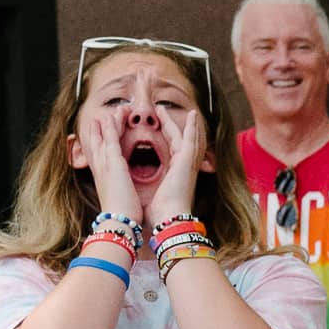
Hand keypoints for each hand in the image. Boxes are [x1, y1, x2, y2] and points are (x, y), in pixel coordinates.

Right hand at [76, 106, 142, 223]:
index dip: (98, 143)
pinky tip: (111, 116)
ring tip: (112, 110)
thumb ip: (119, 193)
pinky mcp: (113, 164)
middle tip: (103, 115)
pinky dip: (110, 127)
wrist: (118, 223)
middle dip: (100, 129)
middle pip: (98, 143)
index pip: (99, 156)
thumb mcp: (118, 201)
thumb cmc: (122, 217)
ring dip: (107, 123)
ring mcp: (105, 165)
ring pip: (104, 138)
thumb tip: (122, 193)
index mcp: (104, 179)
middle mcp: (101, 170)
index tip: (100, 133)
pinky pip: (111, 140)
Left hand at [152, 104, 206, 222]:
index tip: (159, 127)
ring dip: (178, 122)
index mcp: (175, 175)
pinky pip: (190, 141)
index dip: (165, 138)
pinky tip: (192, 116)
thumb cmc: (159, 215)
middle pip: (179, 141)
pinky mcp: (186, 163)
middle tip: (161, 110)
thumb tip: (137, 195)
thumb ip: (147, 190)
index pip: (172, 151)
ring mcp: (187, 166)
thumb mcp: (150, 197)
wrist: (169, 220)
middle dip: (170, 125)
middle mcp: (184, 169)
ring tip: (167, 108)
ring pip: (185, 138)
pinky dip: (192, 128)